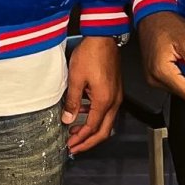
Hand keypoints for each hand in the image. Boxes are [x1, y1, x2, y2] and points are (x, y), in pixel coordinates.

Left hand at [62, 36, 121, 154]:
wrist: (102, 37)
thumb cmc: (91, 54)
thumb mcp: (76, 78)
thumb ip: (73, 101)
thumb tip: (68, 119)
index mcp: (104, 100)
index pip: (93, 128)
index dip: (81, 139)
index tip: (71, 145)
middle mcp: (114, 101)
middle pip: (104, 131)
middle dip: (88, 142)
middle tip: (75, 147)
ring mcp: (116, 95)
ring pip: (106, 121)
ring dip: (91, 129)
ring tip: (75, 132)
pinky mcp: (114, 89)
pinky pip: (106, 110)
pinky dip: (95, 117)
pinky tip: (83, 113)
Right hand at [136, 11, 184, 101]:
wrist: (152, 15)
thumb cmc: (168, 24)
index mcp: (162, 72)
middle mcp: (154, 79)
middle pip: (184, 92)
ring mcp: (151, 78)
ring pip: (179, 88)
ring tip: (181, 56)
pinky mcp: (152, 75)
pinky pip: (171, 83)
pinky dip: (178, 73)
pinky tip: (176, 58)